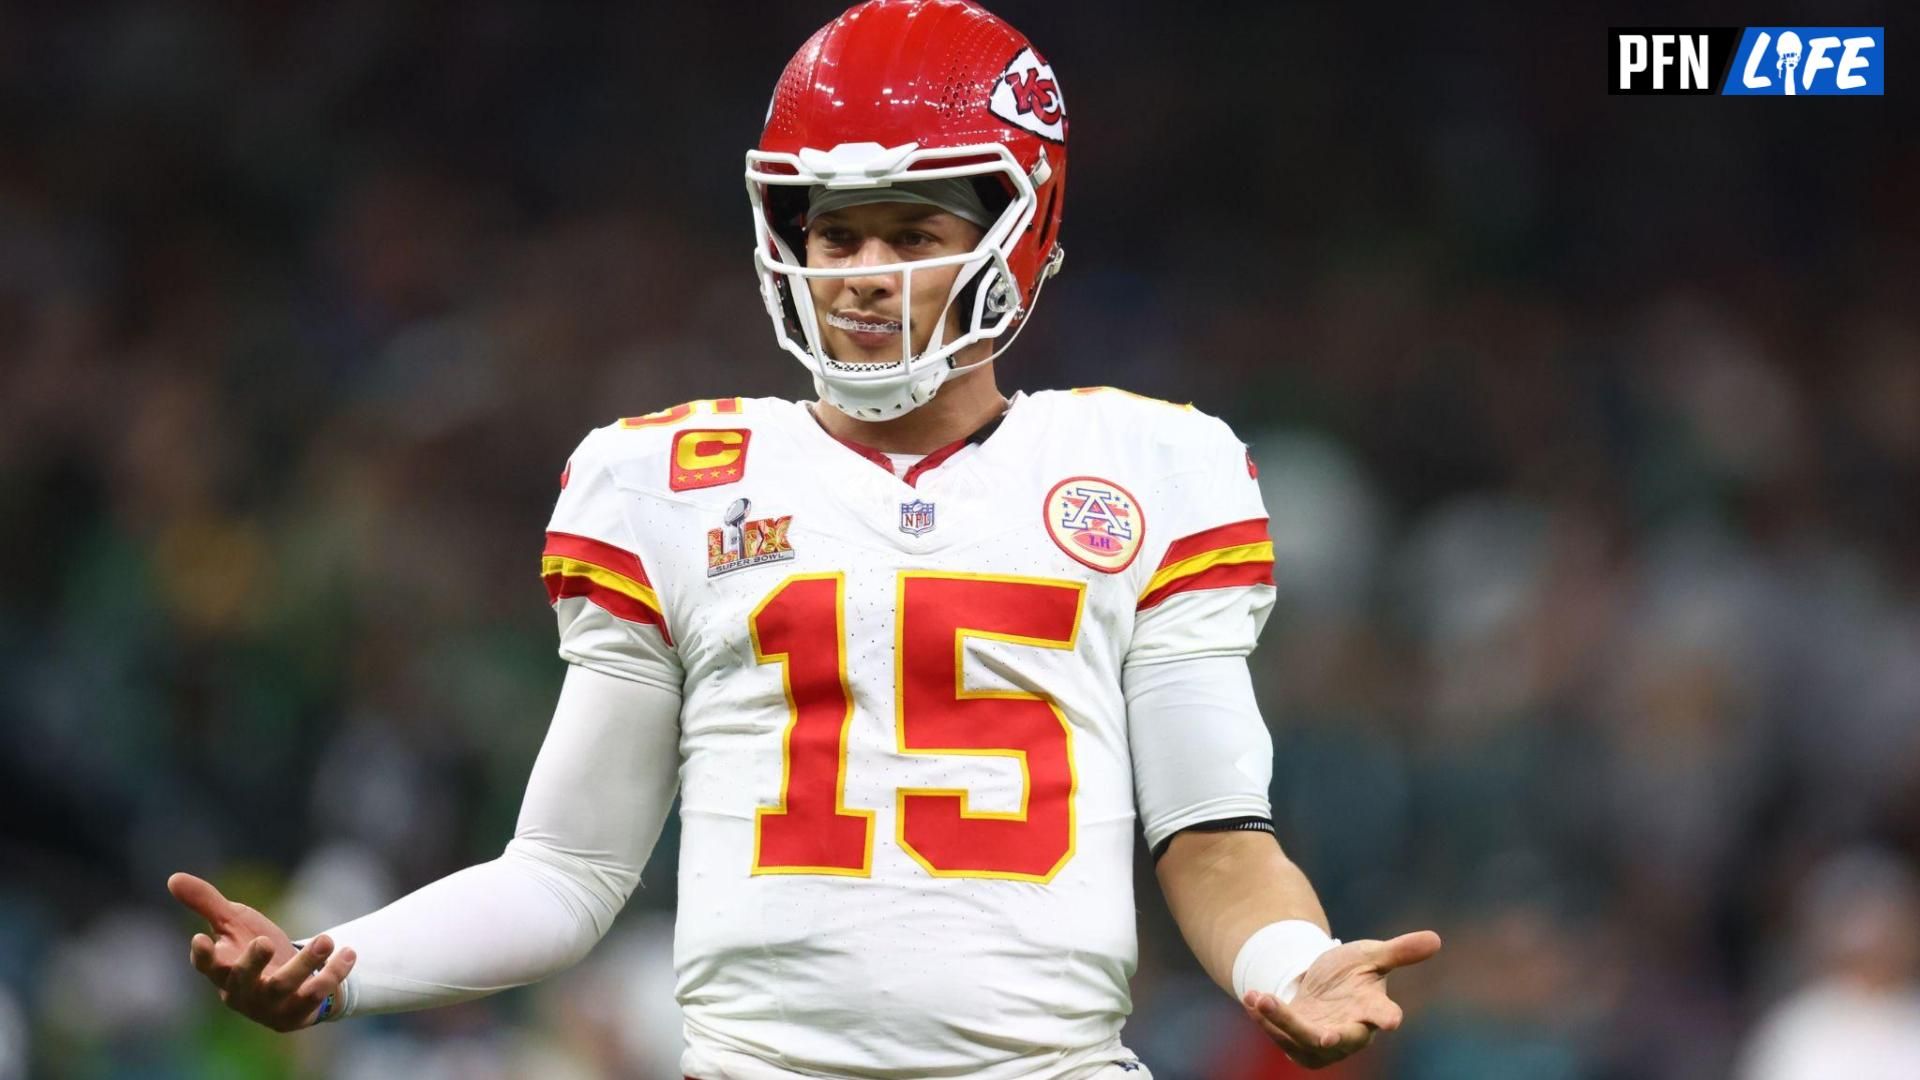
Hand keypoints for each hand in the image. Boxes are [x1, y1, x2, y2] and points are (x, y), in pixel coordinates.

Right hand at [167, 872, 355, 1031]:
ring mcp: (271, 1005)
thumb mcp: (233, 923)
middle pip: (244, 980)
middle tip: (265, 942)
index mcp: (222, 970)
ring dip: (307, 965)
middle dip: (253, 963)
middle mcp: (243, 992)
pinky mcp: (299, 1012)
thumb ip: (206, 902)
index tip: (200, 938)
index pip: (206, 967)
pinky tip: (349, 952)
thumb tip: (172, 877)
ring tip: (326, 939)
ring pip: (286, 987)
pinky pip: (318, 995)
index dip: (201, 956)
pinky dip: (334, 974)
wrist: (291, 982)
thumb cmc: (251, 949)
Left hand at [1239, 930, 1440, 1068]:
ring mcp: (1322, 1039)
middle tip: (1322, 1037)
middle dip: (1330, 1038)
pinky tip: (1252, 998)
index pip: (1384, 1014)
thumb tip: (1436, 939)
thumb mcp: (1372, 955)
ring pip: (1302, 1037)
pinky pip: (1279, 1034)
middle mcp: (1350, 1030)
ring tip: (1262, 997)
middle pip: (1342, 1038)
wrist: (1322, 987)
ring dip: (1281, 1020)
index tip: (1393, 1020)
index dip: (1387, 1018)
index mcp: (1372, 1007)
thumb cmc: (1354, 973)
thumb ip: (1400, 951)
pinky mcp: (1297, 1043)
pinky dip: (1264, 1018)